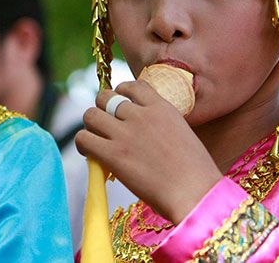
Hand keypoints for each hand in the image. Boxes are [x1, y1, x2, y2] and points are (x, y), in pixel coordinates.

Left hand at [75, 80, 221, 222]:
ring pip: (90, 115)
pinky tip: (90, 154)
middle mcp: (141, 114)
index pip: (131, 85)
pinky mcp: (113, 154)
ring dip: (90, 126)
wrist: (195, 193)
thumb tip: (139, 131)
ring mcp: (125, 133)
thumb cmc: (195, 173)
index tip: (119, 107)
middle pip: (105, 97)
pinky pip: (83, 138)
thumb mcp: (182, 133)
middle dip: (102, 108)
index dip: (120, 93)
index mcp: (161, 107)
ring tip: (96, 139)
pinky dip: (83, 144)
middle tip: (105, 125)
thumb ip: (160, 124)